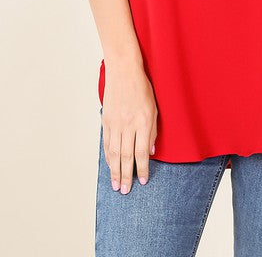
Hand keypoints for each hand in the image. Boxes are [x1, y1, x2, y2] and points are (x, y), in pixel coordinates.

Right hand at [101, 60, 157, 193]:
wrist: (123, 71)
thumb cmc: (142, 87)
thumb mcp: (155, 108)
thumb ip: (153, 131)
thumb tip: (151, 151)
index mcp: (143, 121)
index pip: (142, 152)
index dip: (142, 169)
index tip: (143, 181)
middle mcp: (129, 124)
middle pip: (126, 156)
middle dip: (126, 176)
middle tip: (125, 190)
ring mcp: (116, 123)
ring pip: (114, 153)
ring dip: (115, 170)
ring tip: (115, 185)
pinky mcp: (106, 120)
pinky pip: (106, 142)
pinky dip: (108, 156)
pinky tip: (110, 165)